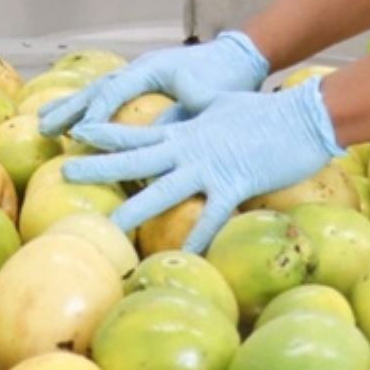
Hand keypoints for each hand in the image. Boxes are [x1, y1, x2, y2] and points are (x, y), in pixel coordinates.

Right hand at [37, 31, 268, 136]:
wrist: (239, 55)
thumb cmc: (227, 76)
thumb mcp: (210, 97)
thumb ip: (184, 112)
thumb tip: (159, 137)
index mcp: (155, 67)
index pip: (119, 89)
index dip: (99, 111)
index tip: (80, 133)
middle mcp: (141, 68)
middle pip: (98, 88)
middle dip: (70, 109)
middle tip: (43, 127)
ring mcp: (138, 73)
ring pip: (96, 91)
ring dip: (70, 108)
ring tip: (43, 123)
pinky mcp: (140, 83)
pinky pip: (106, 96)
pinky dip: (85, 107)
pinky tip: (69, 121)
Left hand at [62, 82, 343, 252]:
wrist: (303, 116)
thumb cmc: (266, 113)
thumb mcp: (220, 109)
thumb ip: (196, 118)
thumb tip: (179, 124)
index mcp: (186, 131)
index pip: (137, 131)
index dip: (106, 132)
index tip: (77, 132)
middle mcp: (190, 148)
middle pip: (136, 158)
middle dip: (100, 165)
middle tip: (66, 171)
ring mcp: (210, 167)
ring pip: (163, 190)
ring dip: (134, 210)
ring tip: (108, 228)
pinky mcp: (235, 184)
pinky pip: (212, 217)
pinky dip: (198, 239)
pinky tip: (184, 260)